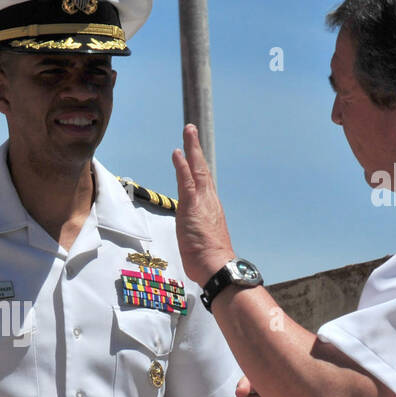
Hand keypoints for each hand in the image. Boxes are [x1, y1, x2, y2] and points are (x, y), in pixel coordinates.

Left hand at [171, 124, 234, 285]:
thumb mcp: (202, 241)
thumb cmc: (210, 260)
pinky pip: (187, 182)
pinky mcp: (192, 207)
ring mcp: (202, 202)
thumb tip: (193, 234)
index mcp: (210, 208)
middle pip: (202, 168)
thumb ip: (197, 231)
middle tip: (191, 129)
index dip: (198, 165)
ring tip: (188, 131)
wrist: (217, 267)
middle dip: (196, 148)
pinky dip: (182, 166)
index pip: (203, 181)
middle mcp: (209, 200)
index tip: (194, 151)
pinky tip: (177, 152)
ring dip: (191, 148)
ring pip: (196, 169)